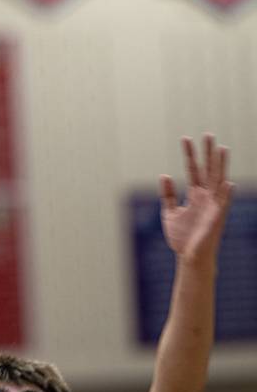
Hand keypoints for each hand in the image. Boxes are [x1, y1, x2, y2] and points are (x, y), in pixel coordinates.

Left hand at [160, 135, 233, 266]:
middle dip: (208, 153)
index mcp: (195, 195)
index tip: (185, 138)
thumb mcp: (169, 212)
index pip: (193, 170)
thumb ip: (168, 194)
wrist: (188, 256)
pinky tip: (227, 182)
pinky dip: (225, 194)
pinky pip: (222, 205)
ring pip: (217, 181)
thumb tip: (164, 174)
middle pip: (208, 170)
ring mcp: (213, 206)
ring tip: (222, 149)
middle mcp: (206, 197)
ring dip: (220, 166)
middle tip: (208, 134)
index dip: (189, 155)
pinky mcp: (216, 218)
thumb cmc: (181, 237)